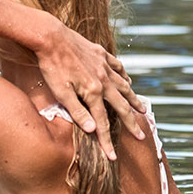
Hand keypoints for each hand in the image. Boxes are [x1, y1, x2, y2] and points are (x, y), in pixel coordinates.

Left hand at [35, 16, 146, 160]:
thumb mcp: (60, 92)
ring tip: (142, 110)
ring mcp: (104, 66)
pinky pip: (118, 67)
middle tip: (141, 136)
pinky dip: (125, 76)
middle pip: (121, 107)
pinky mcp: (101, 54)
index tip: (112, 157)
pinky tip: (128, 81)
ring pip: (124, 86)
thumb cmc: (51, 66)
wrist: (50, 36)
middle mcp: (104, 80)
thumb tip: (93, 130)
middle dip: (130, 123)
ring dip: (133, 100)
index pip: (102, 123)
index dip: (106, 141)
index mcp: (93, 92)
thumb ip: (77, 112)